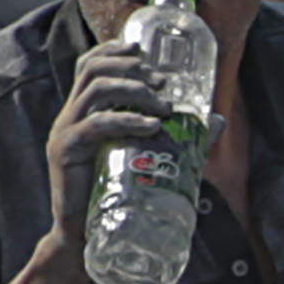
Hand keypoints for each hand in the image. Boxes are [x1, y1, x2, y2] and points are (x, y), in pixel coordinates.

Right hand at [37, 28, 186, 268]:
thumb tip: (218, 119)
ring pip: (95, 91)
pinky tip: (153, 125)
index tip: (144, 49)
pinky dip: (127, 120)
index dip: (114, 50)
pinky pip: (95, 125)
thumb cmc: (118, 193)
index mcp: (85, 110)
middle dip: (132, 68)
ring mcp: (66, 132)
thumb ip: (180, 135)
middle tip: (163, 83)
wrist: (87, 234)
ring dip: (134, 90)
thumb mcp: (148, 156)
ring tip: (164, 106)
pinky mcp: (65, 152)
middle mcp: (71, 115)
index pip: (89, 66)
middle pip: (93, 70)